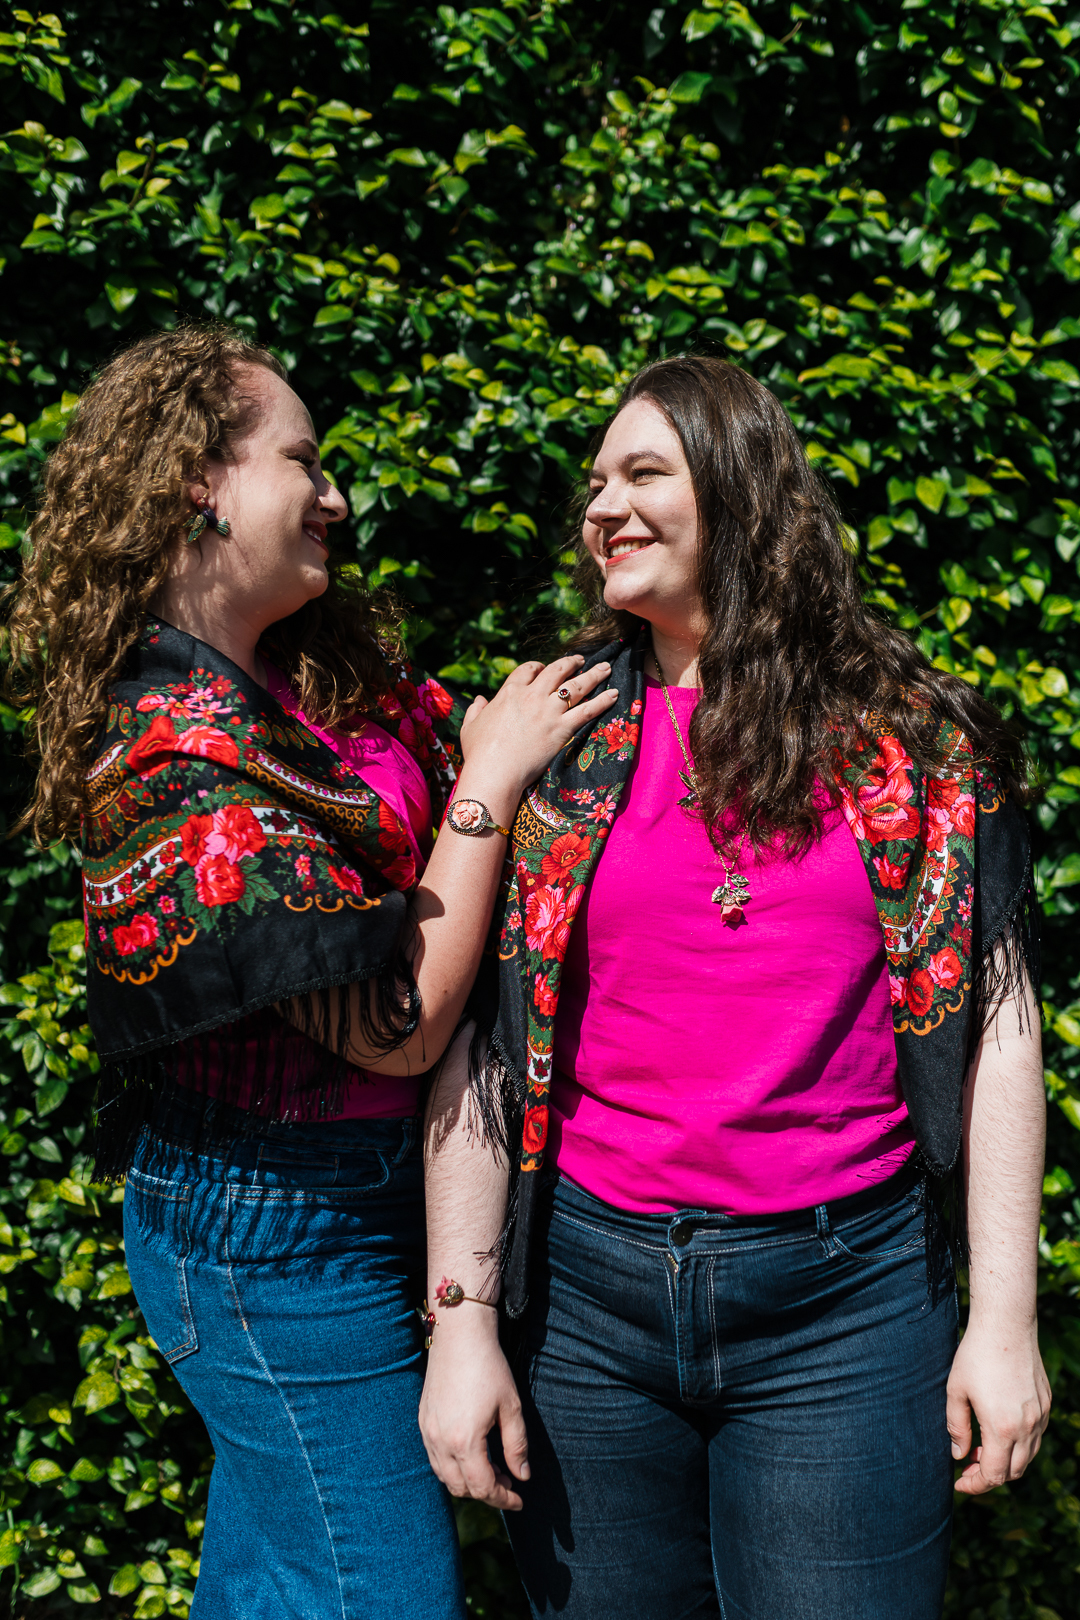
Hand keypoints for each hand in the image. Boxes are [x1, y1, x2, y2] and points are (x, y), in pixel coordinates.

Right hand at [419, 1317, 528, 1511]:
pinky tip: (471, 1453)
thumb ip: (517, 1446)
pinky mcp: (423, 1421)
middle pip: (461, 1488)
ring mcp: (428, 1432)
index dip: (503, 1499)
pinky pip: (435, 1458)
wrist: (460, 1334)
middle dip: (487, 1492)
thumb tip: (522, 1476)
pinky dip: (453, 1466)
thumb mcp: (511, 1407)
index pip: (483, 1488)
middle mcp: (440, 1442)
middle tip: (508, 1480)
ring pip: (445, 1476)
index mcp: (464, 1441)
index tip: (520, 1500)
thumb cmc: (489, 1367)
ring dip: (468, 1481)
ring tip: (492, 1467)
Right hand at [458, 653, 616, 800]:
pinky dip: (604, 700)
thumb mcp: (470, 727)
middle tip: (581, 660)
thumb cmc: (479, 753)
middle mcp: (532, 696)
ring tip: (605, 668)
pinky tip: (615, 693)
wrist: (494, 772)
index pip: (528, 670)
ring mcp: (549, 711)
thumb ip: (475, 710)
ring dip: (593, 674)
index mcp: (509, 693)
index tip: (544, 668)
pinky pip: (588, 709)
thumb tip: (479, 700)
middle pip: (556, 671)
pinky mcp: (562, 729)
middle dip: (571, 662)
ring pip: (577, 685)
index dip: (538, 667)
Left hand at [946, 1316, 1050, 1493]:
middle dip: (989, 1476)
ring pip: (1028, 1457)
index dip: (974, 1485)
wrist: (1006, 1325)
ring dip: (1006, 1461)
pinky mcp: (1046, 1404)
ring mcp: (1040, 1416)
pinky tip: (999, 1430)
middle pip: (1013, 1472)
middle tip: (967, 1466)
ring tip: (980, 1448)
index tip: (958, 1483)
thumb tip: (958, 1455)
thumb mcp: (955, 1391)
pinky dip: (1019, 1444)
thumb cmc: (975, 1355)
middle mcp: (1027, 1427)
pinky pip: (1036, 1436)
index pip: (993, 1476)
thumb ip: (956, 1427)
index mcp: (1002, 1429)